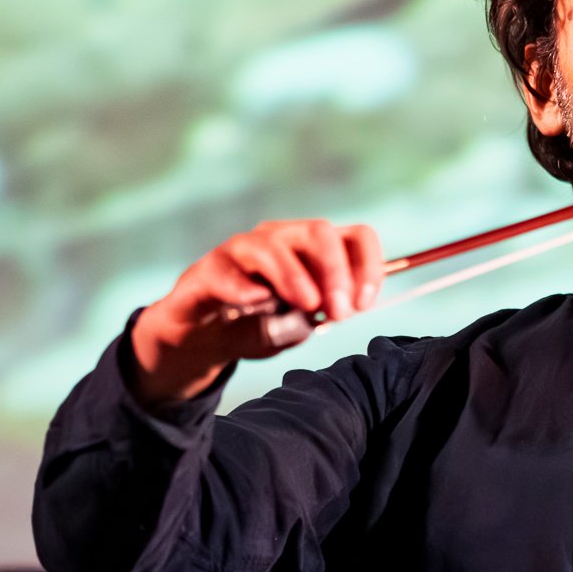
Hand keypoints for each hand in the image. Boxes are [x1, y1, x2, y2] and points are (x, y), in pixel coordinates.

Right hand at [128, 220, 384, 404]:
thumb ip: (321, 315)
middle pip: (319, 231)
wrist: (204, 339)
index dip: (367, 266)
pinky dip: (244, 286)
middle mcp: (280, 239)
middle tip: (339, 311)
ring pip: (272, 246)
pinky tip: (257, 301)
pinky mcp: (206, 271)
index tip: (363, 303)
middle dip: (335, 271)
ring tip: (307, 305)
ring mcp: (241, 250)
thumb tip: (337, 306)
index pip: (355, 236)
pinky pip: (226, 272)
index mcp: (312, 249)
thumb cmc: (258, 325)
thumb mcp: (299, 326)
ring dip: (295, 276)